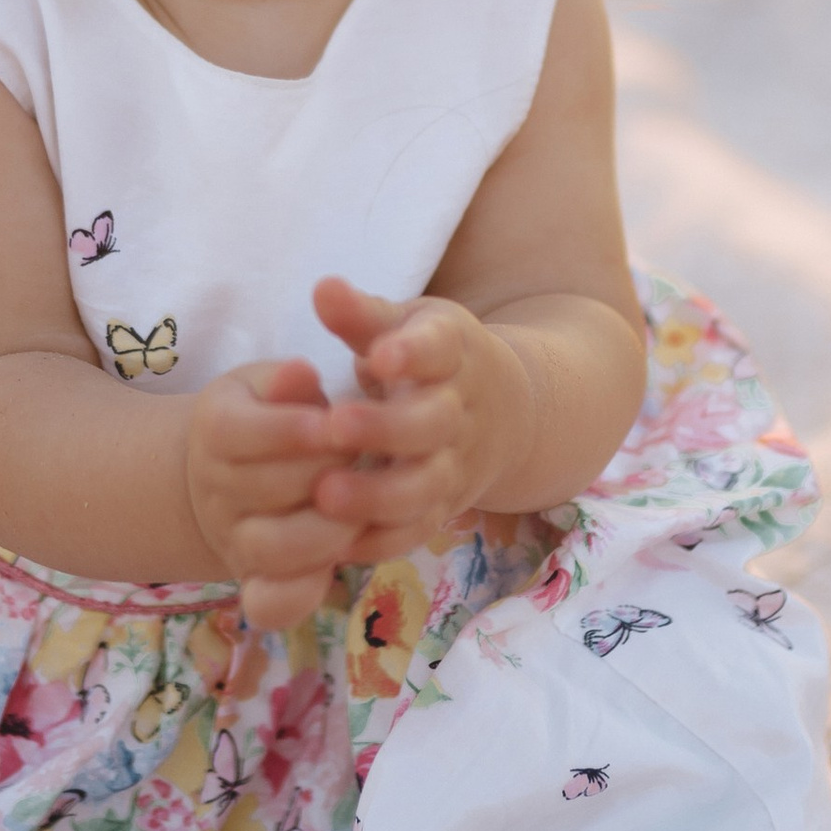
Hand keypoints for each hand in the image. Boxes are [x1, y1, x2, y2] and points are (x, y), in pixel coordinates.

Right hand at [185, 358, 376, 633]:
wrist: (227, 472)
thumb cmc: (267, 414)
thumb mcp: (269, 384)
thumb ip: (287, 382)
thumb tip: (300, 374)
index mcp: (215, 428)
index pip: (241, 432)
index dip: (293, 429)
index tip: (336, 422)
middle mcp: (214, 488)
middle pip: (268, 488)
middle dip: (329, 473)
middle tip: (368, 460)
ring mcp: (233, 539)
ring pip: (272, 547)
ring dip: (329, 530)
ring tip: (366, 510)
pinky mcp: (254, 579)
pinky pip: (269, 603)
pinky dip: (301, 594)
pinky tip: (336, 571)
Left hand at [305, 278, 532, 567]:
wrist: (508, 413)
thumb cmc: (430, 358)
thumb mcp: (408, 325)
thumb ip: (362, 315)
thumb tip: (323, 288)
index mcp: (452, 355)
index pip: (440, 349)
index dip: (413, 353)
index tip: (379, 354)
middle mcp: (458, 413)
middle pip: (430, 424)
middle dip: (385, 428)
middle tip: (333, 424)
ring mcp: (454, 465)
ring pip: (424, 486)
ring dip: (377, 495)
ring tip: (324, 494)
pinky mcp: (442, 508)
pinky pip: (415, 531)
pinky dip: (379, 540)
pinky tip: (334, 542)